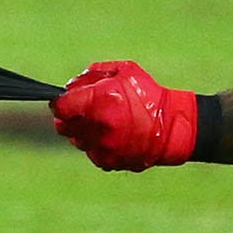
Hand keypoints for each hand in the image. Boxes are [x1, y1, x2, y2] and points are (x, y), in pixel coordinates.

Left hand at [54, 60, 199, 171]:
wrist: (173, 127)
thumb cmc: (149, 94)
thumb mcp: (124, 71)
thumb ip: (94, 74)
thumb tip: (72, 85)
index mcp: (99, 102)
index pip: (61, 107)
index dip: (59, 102)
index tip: (63, 100)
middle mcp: (98, 127)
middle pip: (63, 126)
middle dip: (68, 117)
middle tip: (80, 111)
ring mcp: (103, 147)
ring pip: (77, 141)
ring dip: (83, 131)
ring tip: (102, 122)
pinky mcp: (109, 162)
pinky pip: (92, 153)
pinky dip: (97, 145)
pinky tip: (112, 136)